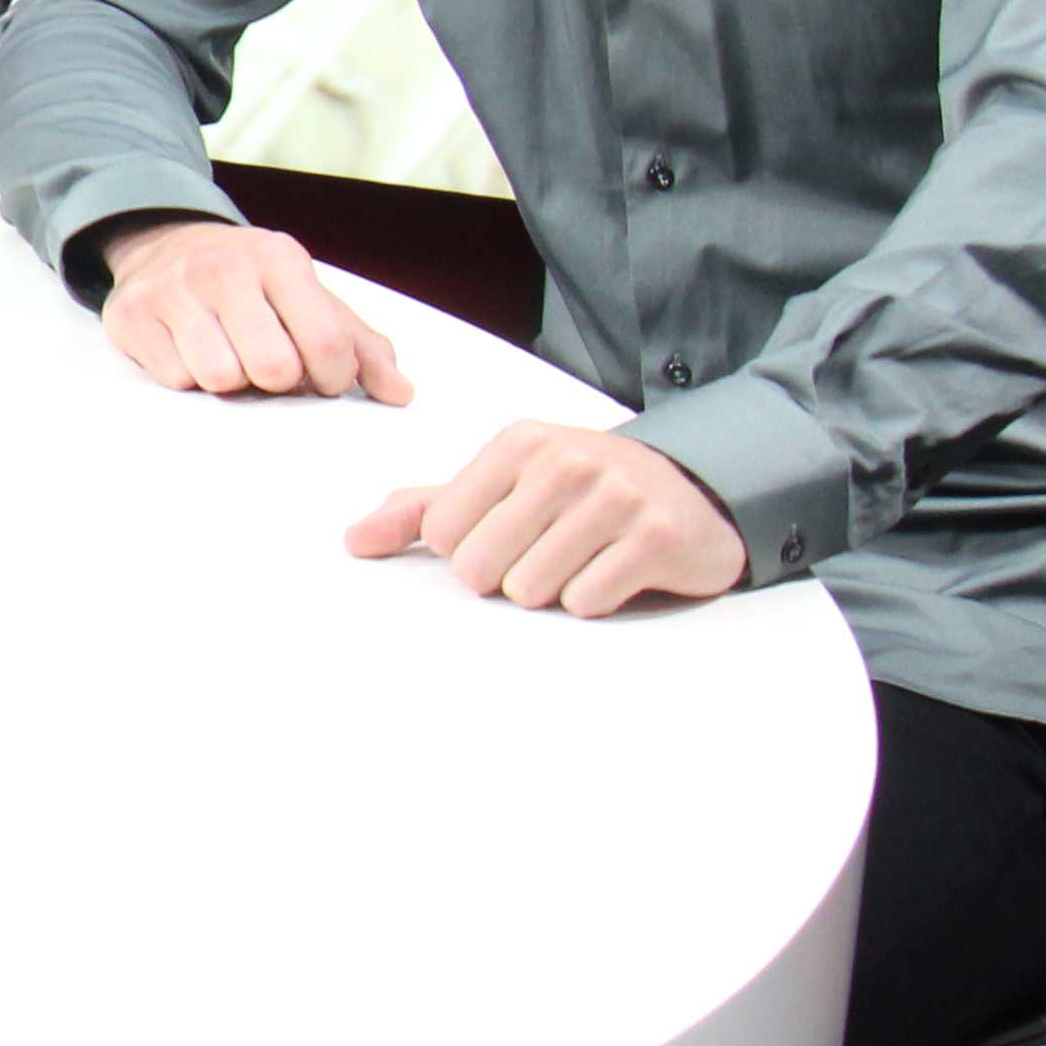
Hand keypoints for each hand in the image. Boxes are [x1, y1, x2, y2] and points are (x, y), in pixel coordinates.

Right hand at [96, 215, 412, 401]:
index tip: (323, 379)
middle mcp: (224, 266)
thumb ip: (359, 345)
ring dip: (230, 382)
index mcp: (279, 258)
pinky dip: (187, 377)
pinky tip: (189, 352)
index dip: (332, 378)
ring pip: (220, 378)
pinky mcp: (132, 315)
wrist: (164, 242)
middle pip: (273, 367)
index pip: (325, 341)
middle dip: (277, 380)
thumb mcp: (308, 297)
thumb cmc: (250, 282)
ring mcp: (173, 289)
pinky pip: (175, 380)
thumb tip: (400, 393)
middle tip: (269, 367)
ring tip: (229, 356)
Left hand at [348, 422, 749, 615]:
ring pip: (530, 590)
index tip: (507, 531)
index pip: (443, 532)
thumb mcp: (503, 484)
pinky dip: (594, 598)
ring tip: (581, 557)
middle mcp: (565, 461)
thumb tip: (354, 541)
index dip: (469, 548)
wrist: (691, 491)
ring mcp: (615, 496)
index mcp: (518, 443)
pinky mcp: (655, 537)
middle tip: (546, 549)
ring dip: (552, 589)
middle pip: (480, 568)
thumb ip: (425, 510)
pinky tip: (614, 569)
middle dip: (507, 575)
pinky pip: (585, 602)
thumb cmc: (581, 491)